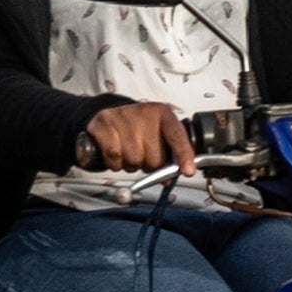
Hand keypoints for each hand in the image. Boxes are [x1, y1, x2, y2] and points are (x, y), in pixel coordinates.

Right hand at [81, 100, 196, 174]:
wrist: (109, 118)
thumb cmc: (138, 131)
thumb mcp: (158, 135)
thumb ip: (169, 155)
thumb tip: (168, 179)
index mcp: (163, 113)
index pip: (176, 135)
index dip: (183, 154)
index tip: (188, 171)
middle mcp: (144, 112)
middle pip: (154, 156)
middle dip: (149, 165)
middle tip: (144, 157)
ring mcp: (122, 116)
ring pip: (134, 159)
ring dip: (131, 165)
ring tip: (129, 153)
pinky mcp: (103, 123)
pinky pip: (114, 156)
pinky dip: (115, 164)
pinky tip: (116, 155)